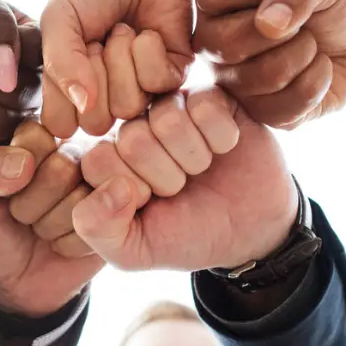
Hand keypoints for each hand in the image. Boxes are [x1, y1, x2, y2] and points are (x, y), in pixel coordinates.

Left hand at [0, 122, 103, 317]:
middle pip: (64, 169)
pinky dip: (70, 246)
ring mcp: (100, 187)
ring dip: (51, 227)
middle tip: (22, 216)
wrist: (7, 284)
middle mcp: (74, 154)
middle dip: (32, 205)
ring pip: (84, 201)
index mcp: (37, 137)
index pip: (37, 138)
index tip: (4, 191)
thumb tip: (23, 164)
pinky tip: (61, 245)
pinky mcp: (117, 219)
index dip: (14, 174)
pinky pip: (101, 229)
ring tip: (40, 230)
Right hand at [40, 0, 233, 137]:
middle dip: (95, 71)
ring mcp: (142, 90)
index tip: (71, 49)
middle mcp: (106, 97)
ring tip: (124, 29)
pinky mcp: (175, 76)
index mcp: (71, 88)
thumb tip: (82, 105)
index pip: (61, 122)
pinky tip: (148, 31)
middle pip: (96, 122)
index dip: (63, 89)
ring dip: (122, 59)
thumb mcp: (59, 17)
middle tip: (101, 36)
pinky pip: (159, 85)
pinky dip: (150, 52)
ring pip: (128, 107)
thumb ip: (59, 63)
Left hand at [74, 88, 297, 271]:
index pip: (97, 161)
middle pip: (133, 139)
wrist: (249, 231)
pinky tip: (223, 148)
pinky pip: (205, 105)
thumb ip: (97, 229)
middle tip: (180, 187)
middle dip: (166, 178)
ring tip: (201, 169)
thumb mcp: (133, 251)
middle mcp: (131, 125)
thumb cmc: (185, 236)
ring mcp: (169, 105)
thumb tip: (111, 186)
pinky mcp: (209, 94)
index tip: (149, 205)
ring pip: (168, 119)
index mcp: (104, 158)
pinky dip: (221, 138)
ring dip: (195, 159)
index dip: (131, 192)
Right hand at [193, 0, 345, 128]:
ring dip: (306, 55)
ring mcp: (228, 82)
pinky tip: (316, 72)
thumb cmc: (329, 7)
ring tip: (311, 46)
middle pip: (229, 44)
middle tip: (302, 25)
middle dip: (286, 32)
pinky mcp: (254, 114)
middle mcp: (209, 41)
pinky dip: (317, 83)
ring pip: (264, 76)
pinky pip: (284, 107)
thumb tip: (267, 24)